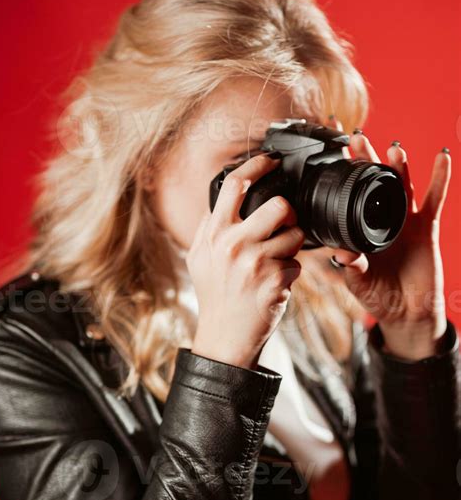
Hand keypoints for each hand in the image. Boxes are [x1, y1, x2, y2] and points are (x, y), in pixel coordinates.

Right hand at [187, 153, 303, 369]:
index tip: (271, 161)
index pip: (234, 185)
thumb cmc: (217, 296)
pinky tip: (275, 285)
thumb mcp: (200, 258)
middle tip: (285, 224)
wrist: (224, 338)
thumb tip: (226, 195)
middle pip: (278, 205)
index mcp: (213, 234)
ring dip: (292, 247)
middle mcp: (231, 245)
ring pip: (295, 235)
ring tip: (277, 262)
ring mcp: (254, 264)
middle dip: (289, 213)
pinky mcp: (274, 282)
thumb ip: (211, 227)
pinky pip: (298, 264)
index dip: (257, 166)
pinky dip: (291, 274)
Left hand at [327, 116, 451, 358]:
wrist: (405, 313)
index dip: (340, 172)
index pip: (347, 193)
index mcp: (359, 227)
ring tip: (392, 148)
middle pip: (373, 182)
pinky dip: (440, 178)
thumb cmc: (377, 295)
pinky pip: (434, 199)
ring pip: (401, 186)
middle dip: (366, 159)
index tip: (330, 147)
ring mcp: (404, 221)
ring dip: (398, 166)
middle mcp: (379, 218)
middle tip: (356, 137)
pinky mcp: (427, 227)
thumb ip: (350, 265)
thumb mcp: (357, 281)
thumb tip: (340, 252)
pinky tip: (441, 158)